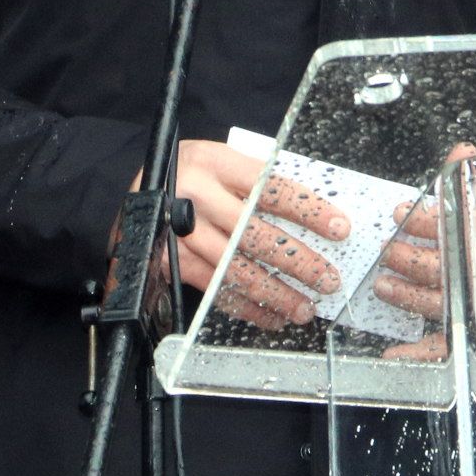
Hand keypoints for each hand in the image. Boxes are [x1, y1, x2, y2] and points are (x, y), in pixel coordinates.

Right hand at [135, 139, 348, 331]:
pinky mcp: (170, 261)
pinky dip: (246, 306)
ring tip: (304, 307)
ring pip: (236, 269)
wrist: (136, 190)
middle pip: (256, 234)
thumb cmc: (193, 172)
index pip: (271, 188)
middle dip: (298, 261)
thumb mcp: (221, 160)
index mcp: (216, 163)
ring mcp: (180, 232)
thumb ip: (257, 181)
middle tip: (328, 279)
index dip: (308, 210)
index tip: (339, 228)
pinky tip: (271, 315)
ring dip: (275, 293)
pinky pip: (214, 288)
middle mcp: (196, 196)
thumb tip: (313, 214)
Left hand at [374, 145, 475, 361]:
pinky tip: (395, 353)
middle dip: (412, 259)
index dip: (431, 223)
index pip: (469, 226)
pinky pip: (453, 344)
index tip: (403, 213)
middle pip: (453, 268)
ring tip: (383, 283)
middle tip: (387, 247)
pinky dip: (422, 352)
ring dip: (408, 295)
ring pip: (447, 303)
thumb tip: (463, 151)